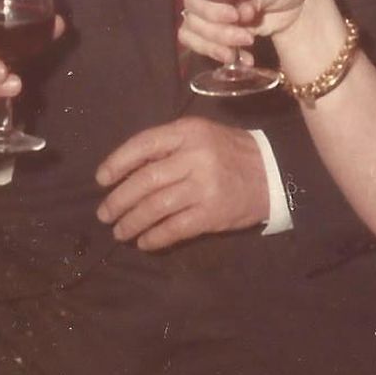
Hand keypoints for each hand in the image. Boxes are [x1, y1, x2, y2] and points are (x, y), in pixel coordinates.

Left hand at [94, 117, 268, 250]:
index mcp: (188, 132)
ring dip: (132, 222)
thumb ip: (167, 147)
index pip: (143, 144)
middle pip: (145, 180)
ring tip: (119, 232)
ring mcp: (204, 186)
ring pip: (155, 207)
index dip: (117, 163)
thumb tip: (126, 171)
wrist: (274, 173)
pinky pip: (175, 228)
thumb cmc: (230, 153)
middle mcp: (195, 157)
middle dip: (119, 200)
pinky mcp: (213, 213)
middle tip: (104, 214)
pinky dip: (155, 237)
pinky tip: (144, 242)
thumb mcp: (200, 136)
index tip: (101, 180)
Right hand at [177, 0, 319, 65]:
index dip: (210, 8)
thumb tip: (243, 11)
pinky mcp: (216, 32)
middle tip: (247, 37)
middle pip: (192, 14)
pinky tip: (243, 59)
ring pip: (191, 31)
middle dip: (216, 31)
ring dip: (214, 45)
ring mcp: (210, 13)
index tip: (235, 16)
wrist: (300, 4)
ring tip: (242, 50)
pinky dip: (216, 54)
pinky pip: (199, 45)